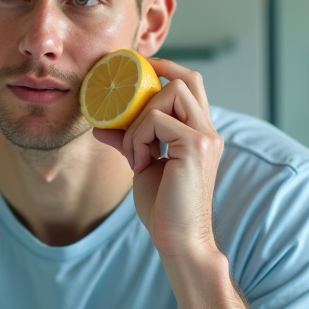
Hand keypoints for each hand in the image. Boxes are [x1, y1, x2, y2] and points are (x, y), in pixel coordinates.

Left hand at [91, 58, 222, 264]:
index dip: (167, 68)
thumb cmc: (163, 207)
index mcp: (200, 132)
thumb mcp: (141, 165)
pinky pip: (156, 121)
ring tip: (135, 153)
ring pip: (169, 94)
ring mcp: (206, 137)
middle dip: (148, 91)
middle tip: (127, 122)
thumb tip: (100, 126)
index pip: (191, 83)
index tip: (139, 69)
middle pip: (184, 80)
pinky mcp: (196, 147)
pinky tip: (140, 164)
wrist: (178, 240)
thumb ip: (128, 140)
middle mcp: (208, 131)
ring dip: (140, 121)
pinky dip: (139, 138)